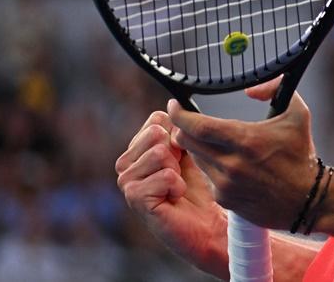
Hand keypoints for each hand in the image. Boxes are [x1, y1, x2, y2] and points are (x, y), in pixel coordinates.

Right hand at [115, 110, 227, 276]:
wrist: (207, 226)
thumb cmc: (200, 190)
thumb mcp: (189, 153)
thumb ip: (178, 130)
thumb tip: (171, 108)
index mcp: (138, 149)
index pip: (156, 120)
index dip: (179, 135)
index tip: (183, 156)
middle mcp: (126, 164)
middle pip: (156, 133)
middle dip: (178, 153)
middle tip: (180, 174)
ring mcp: (127, 181)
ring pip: (160, 153)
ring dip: (179, 171)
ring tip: (177, 187)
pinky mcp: (135, 198)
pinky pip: (165, 175)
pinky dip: (178, 186)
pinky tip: (175, 198)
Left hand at [167, 78, 318, 230]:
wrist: (308, 200)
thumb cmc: (302, 155)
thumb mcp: (298, 115)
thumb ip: (275, 90)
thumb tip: (251, 88)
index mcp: (246, 140)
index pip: (197, 126)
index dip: (179, 114)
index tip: (173, 106)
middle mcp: (232, 164)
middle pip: (188, 142)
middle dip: (183, 129)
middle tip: (185, 121)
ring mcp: (226, 184)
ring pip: (196, 159)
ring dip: (197, 147)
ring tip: (206, 141)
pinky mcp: (226, 200)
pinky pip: (208, 178)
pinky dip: (211, 167)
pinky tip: (224, 163)